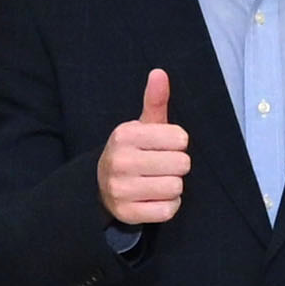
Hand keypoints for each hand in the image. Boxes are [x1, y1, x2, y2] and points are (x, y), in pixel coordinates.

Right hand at [99, 68, 191, 225]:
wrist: (103, 185)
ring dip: (173, 186)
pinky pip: (168, 210)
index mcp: (125, 135)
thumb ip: (155, 100)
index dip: (178, 143)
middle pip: (181, 164)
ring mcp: (120, 189)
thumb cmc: (134, 150)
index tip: (165, 146)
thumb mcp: (142, 125)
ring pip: (175, 188)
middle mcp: (119, 161)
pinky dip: (167, 206)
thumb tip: (160, 72)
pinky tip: (153, 198)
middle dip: (177, 166)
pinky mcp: (127, 213)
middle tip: (162, 166)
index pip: (180, 138)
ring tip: (157, 181)